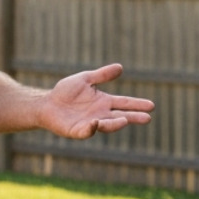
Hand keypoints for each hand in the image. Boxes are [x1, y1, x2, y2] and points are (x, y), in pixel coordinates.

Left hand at [39, 64, 153, 138]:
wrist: (46, 103)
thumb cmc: (65, 92)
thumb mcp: (85, 79)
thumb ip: (102, 75)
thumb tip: (120, 67)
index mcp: (104, 102)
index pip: (124, 103)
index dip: (137, 104)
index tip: (151, 106)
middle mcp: (100, 114)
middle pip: (120, 117)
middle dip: (133, 118)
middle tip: (147, 118)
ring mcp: (90, 124)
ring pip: (106, 125)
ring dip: (115, 124)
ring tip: (124, 120)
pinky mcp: (77, 131)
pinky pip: (86, 131)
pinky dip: (92, 128)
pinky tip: (96, 123)